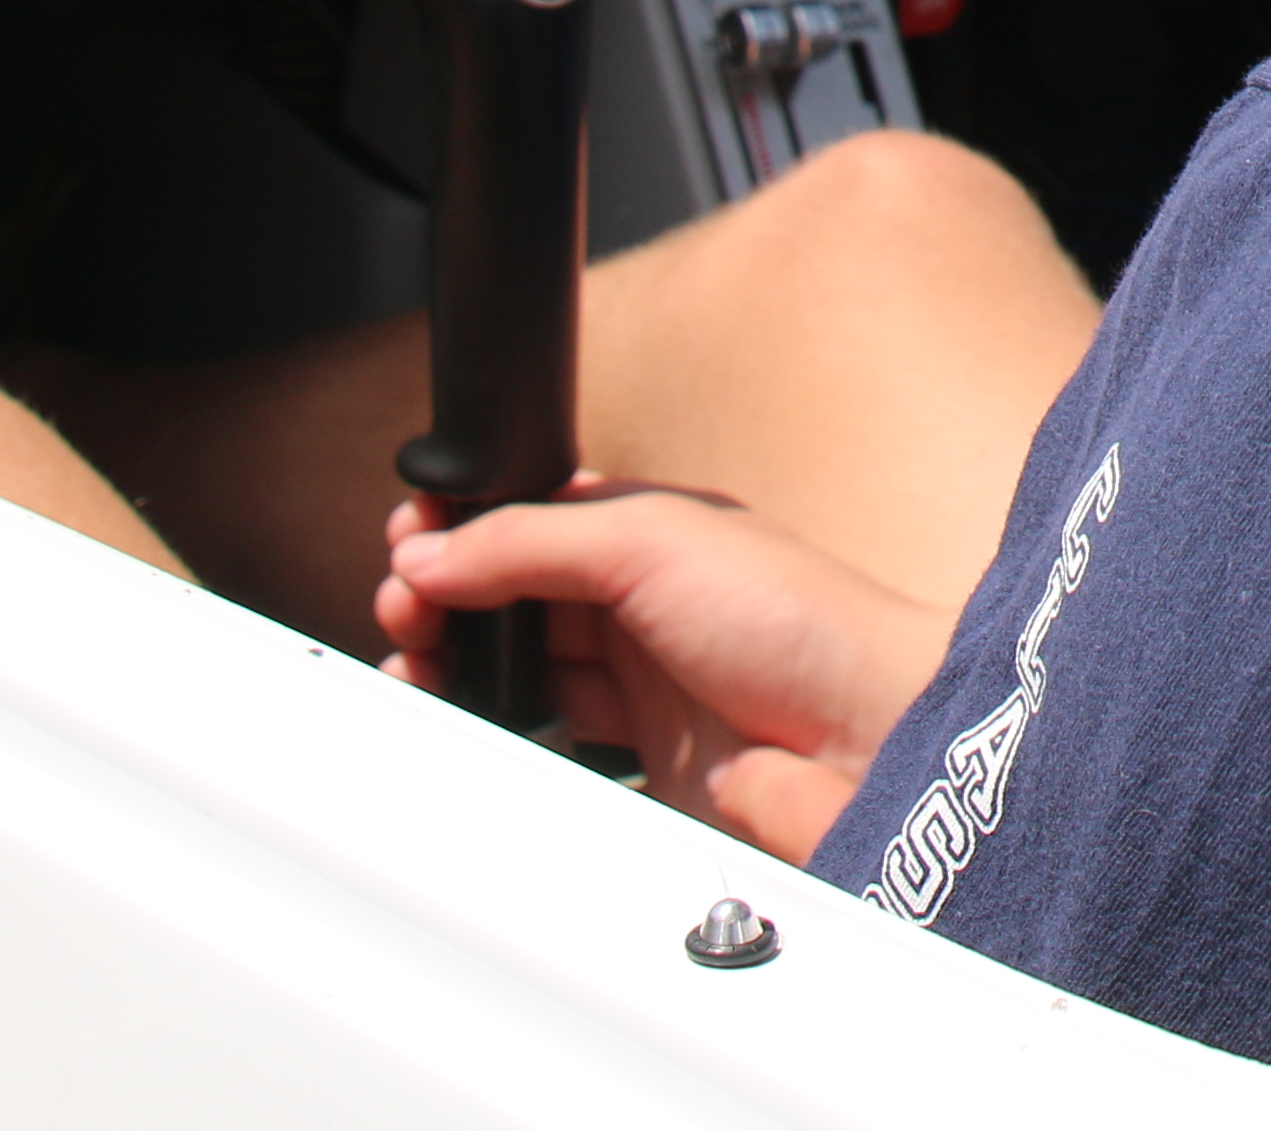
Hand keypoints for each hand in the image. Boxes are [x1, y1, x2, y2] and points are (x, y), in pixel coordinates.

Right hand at [379, 477, 956, 861]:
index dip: (469, 529)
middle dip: (448, 595)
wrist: (864, 737)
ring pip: (521, 664)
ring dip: (461, 660)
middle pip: (515, 593)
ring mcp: (643, 678)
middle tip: (407, 606)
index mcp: (651, 529)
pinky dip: (497, 729)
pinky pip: (548, 735)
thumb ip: (533, 541)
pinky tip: (466, 720)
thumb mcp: (650, 542)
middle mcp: (645, 598)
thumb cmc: (796, 617)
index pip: (535, 518)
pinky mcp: (642, 752)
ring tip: (420, 660)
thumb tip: (437, 551)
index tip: (412, 542)